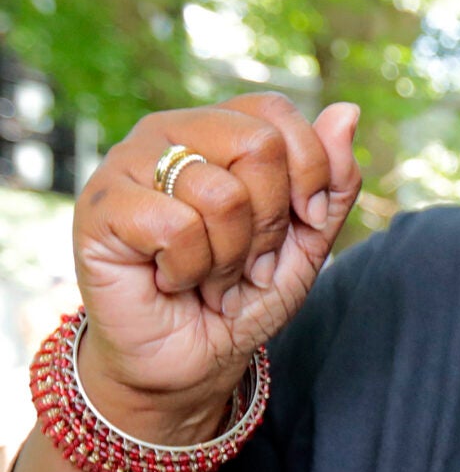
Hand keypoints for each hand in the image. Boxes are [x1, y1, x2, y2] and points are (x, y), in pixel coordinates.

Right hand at [70, 96, 361, 438]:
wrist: (191, 360)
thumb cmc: (245, 293)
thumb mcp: (309, 240)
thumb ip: (333, 180)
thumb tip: (348, 111)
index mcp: (216, 127)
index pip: (276, 112)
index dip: (308, 172)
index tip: (304, 221)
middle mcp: (167, 132)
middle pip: (258, 144)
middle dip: (270, 221)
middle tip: (246, 259)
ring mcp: (125, 165)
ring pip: (221, 193)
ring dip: (230, 255)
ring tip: (208, 275)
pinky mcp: (99, 208)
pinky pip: (175, 226)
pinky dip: (190, 269)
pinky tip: (171, 279)